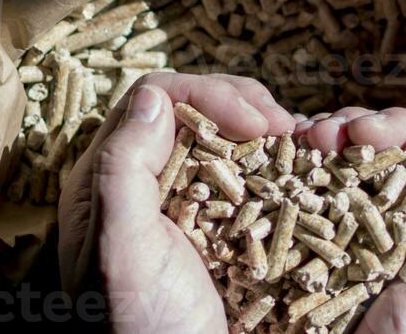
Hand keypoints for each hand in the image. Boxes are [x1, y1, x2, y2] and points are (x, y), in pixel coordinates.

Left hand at [59, 73, 294, 333]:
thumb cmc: (144, 331)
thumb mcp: (122, 256)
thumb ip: (123, 172)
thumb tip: (153, 96)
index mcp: (107, 179)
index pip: (155, 98)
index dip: (209, 94)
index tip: (258, 122)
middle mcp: (144, 178)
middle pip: (193, 104)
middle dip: (243, 103)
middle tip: (286, 126)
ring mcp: (183, 197)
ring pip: (221, 129)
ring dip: (263, 124)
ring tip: (296, 139)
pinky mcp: (218, 218)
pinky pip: (244, 166)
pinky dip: (274, 156)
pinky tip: (297, 164)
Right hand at [295, 106, 405, 333]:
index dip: (396, 124)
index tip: (364, 133)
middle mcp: (390, 220)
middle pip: (374, 145)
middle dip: (345, 126)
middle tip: (318, 135)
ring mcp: (344, 234)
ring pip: (331, 165)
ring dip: (311, 144)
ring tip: (294, 146)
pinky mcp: (304, 255)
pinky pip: (292, 205)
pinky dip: (280, 178)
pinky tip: (272, 172)